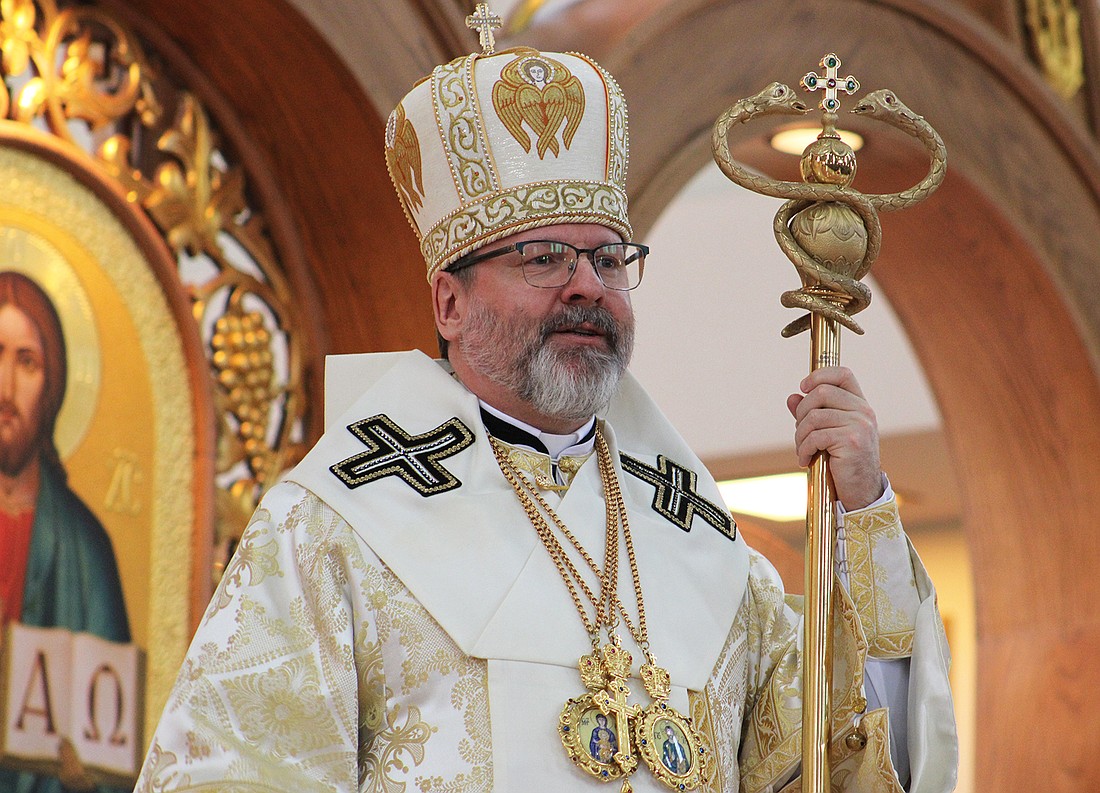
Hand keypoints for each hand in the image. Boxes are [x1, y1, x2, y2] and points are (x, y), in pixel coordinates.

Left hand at [786, 366, 883, 510]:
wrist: (861, 490)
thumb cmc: (843, 461)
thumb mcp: (828, 432)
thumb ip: (811, 414)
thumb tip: (792, 397)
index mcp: (860, 405)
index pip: (842, 374)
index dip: (819, 376)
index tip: (803, 387)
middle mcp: (863, 411)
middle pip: (821, 392)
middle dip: (801, 412)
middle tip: (800, 432)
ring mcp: (859, 425)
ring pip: (814, 416)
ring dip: (799, 435)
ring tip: (802, 449)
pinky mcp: (851, 441)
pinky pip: (815, 436)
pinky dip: (803, 449)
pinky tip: (804, 460)